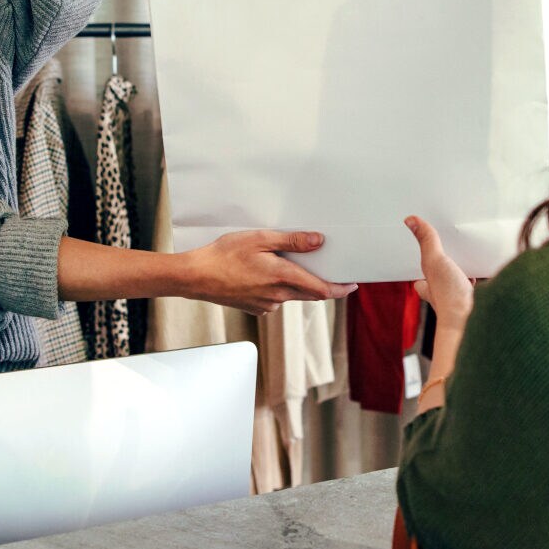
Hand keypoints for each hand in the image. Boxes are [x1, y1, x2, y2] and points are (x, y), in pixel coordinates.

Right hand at [179, 230, 357, 314]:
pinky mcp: (254, 308)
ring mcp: (266, 305)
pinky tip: (261, 273)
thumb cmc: (224, 255)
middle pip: (309, 293)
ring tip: (281, 262)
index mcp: (283, 278)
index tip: (352, 284)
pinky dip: (276, 287)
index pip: (322, 289)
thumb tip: (318, 241)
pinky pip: (274, 298)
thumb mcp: (260, 239)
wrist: (196, 277)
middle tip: (325, 268)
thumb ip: (292, 241)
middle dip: (320, 283)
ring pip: (290, 295)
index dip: (340, 288)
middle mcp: (278, 296)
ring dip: (294, 282)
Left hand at [404, 216, 473, 329]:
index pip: (420, 282)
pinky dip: (482, 281)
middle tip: (451, 256)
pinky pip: (480, 290)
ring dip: (465, 275)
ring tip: (470, 260)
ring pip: (461, 285)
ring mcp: (462, 300)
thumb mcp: (434, 261)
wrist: (475, 320)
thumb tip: (411, 220)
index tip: (423, 261)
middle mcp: (443, 296)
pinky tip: (488, 274)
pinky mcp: (479, 302)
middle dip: (447, 271)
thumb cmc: (450, 297)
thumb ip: (426, 241)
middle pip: (442, 281)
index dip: (421, 274)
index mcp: (429, 288)